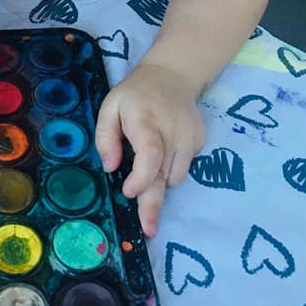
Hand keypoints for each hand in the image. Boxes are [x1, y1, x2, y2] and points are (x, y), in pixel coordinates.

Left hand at [95, 63, 205, 236]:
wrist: (173, 75)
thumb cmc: (135, 94)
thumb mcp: (110, 107)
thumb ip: (105, 137)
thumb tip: (110, 168)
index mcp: (146, 120)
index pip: (150, 154)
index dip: (142, 178)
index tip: (129, 192)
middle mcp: (172, 131)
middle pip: (164, 175)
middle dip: (154, 205)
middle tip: (148, 229)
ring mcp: (191, 137)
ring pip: (175, 177)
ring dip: (159, 183)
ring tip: (146, 172)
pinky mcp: (200, 142)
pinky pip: (184, 168)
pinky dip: (171, 169)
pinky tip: (164, 151)